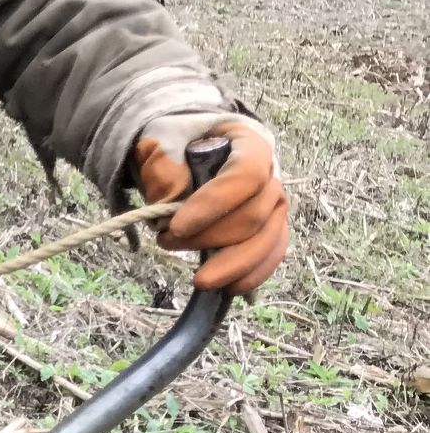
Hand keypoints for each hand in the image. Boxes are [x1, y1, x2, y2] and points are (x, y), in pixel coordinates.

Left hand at [132, 113, 289, 294]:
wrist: (183, 150)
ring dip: (233, 264)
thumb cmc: (174, 143)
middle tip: (167, 242)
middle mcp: (271, 174)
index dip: (214, 205)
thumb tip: (171, 207)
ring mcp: (273, 204)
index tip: (176, 227)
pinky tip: (229, 289)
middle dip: (210, 238)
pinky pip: (272, 254)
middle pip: (255, 215)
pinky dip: (253, 275)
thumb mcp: (160, 144)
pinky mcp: (269, 229)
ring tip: (199, 280)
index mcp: (249, 143)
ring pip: (268, 240)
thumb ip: (165, 170)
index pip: (245, 175)